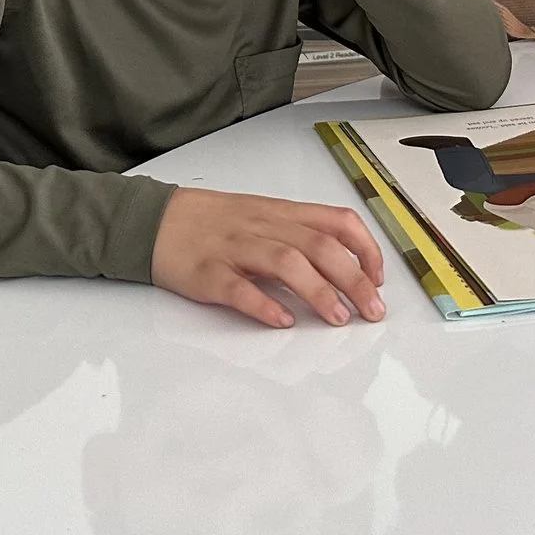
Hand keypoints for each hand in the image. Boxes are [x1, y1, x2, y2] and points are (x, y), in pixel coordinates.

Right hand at [152, 187, 386, 328]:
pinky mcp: (207, 273)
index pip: (336, 222)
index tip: (379, 278)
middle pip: (320, 247)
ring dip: (318, 292)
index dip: (366, 249)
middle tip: (373, 310)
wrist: (154, 220)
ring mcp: (235, 249)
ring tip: (338, 318)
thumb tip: (345, 265)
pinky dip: (264, 305)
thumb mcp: (262, 215)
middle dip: (354, 280)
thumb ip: (300, 234)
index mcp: (280, 213)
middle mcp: (263, 227)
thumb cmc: (212, 222)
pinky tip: (282, 321)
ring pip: (286, 262)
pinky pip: (239, 288)